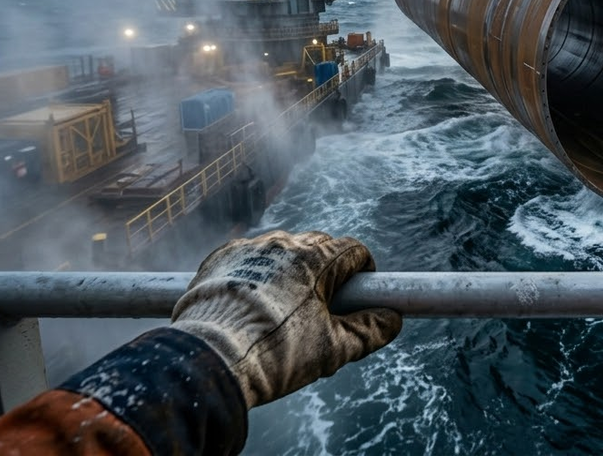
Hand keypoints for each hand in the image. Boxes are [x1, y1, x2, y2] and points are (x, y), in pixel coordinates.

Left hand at [171, 230, 401, 406]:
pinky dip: (257, 275)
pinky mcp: (222, 258)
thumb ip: (369, 331)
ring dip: (291, 272)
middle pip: (320, 247)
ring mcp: (250, 248)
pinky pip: (250, 258)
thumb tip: (393, 319)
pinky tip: (253, 305)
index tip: (359, 295)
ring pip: (283, 252)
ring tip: (284, 310)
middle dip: (327, 272)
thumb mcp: (332, 349)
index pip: (354, 250)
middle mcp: (284, 243)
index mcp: (316, 259)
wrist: (209, 359)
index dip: (363, 273)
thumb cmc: (276, 354)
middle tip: (323, 309)